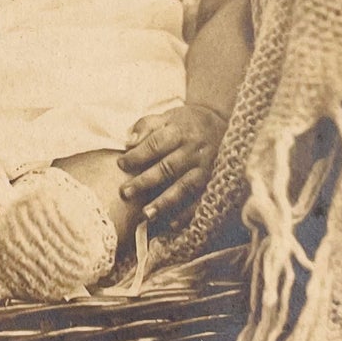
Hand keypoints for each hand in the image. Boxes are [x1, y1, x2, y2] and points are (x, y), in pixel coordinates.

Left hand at [118, 103, 227, 228]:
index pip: (156, 144)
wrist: (220, 123)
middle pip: (168, 168)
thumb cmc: (186, 123)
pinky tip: (172, 224)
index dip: (137, 155)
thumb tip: (129, 142)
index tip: (121, 164)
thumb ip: (146, 126)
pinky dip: (187, 213)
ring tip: (146, 214)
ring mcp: (205, 168)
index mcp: (180, 132)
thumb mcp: (166, 116)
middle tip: (126, 193)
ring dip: (165, 202)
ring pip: (185, 187)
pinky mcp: (213, 181)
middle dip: (146, 182)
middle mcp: (194, 150)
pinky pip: (200, 200)